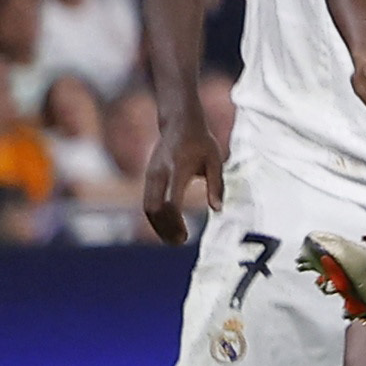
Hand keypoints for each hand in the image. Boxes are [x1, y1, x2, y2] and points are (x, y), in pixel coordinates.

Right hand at [141, 110, 220, 246]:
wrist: (179, 123)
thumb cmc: (201, 143)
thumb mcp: (215, 160)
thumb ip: (217, 185)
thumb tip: (218, 210)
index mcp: (178, 169)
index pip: (171, 200)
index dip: (175, 221)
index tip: (185, 236)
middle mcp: (160, 173)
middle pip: (153, 208)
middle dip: (164, 227)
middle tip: (179, 241)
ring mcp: (151, 176)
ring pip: (147, 207)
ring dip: (158, 225)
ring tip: (175, 239)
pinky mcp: (148, 178)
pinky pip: (148, 202)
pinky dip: (156, 218)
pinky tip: (169, 227)